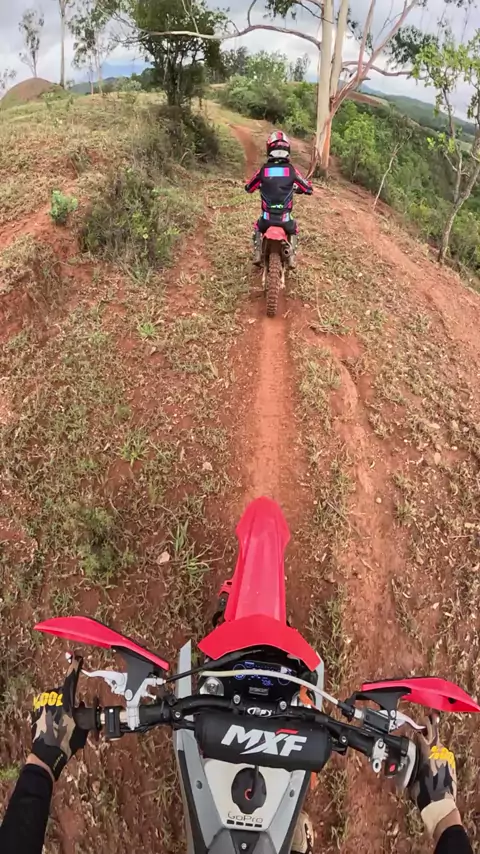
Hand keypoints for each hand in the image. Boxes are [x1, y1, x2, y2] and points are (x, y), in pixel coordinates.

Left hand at [31, 655, 87, 780]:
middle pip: (63, 690)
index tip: (78, 657)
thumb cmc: (65, 742)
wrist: (46, 756)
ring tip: (63, 718)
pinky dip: (51, 709)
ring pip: (54, 697)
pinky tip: (54, 721)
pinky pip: (46, 705)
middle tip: (72, 710)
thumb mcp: (81, 728)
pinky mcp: (36, 712)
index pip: (72, 678)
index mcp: (65, 700)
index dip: (76, 666)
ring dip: (59, 703)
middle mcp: (52, 699)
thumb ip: (83, 714)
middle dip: (68, 696)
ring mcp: (42, 705)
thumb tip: (81, 707)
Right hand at [409, 714, 457, 836]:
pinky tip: (435, 749)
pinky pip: (443, 752)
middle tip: (427, 716)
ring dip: (434, 736)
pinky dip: (438, 748)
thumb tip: (405, 757)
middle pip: (433, 732)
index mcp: (426, 753)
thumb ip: (409, 762)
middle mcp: (437, 752)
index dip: (414, 728)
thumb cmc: (423, 793)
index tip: (410, 725)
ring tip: (431, 728)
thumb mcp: (411, 776)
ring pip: (439, 741)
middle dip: (429, 724)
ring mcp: (446, 757)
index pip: (419, 734)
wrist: (440, 805)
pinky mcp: (450, 763)